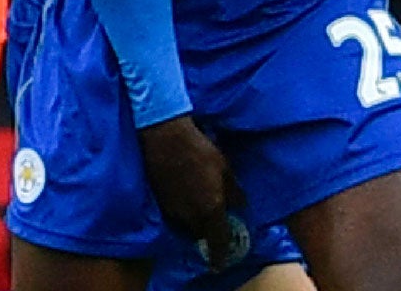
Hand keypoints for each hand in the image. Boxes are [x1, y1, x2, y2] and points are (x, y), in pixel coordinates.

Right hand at [138, 116, 242, 268]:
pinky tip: (185, 199)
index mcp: (211, 210)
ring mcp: (173, 212)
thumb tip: (241, 205)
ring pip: (186, 228)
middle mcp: (191, 217)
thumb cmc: (199, 149)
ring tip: (199, 208)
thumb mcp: (224, 167)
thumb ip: (233, 190)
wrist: (165, 138)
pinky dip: (181, 215)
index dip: (220, 255)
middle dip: (208, 233)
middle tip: (214, 224)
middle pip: (201, 236)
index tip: (221, 261)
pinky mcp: (159, 204)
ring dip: (194, 224)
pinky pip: (174, 218)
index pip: (218, 242)